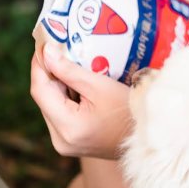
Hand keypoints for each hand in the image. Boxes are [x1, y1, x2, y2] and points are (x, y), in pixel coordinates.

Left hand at [30, 43, 132, 159]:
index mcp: (67, 127)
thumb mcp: (100, 86)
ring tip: (69, 62)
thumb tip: (45, 52)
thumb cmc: (129, 110)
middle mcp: (60, 140)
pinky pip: (61, 114)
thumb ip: (69, 70)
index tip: (44, 43)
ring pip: (52, 105)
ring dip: (58, 84)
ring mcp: (64, 144)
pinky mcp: (71, 142)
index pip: (40, 90)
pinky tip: (78, 83)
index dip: (39, 65)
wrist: (149, 137)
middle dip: (50, 73)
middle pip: (45, 99)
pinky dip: (67, 97)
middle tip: (58, 48)